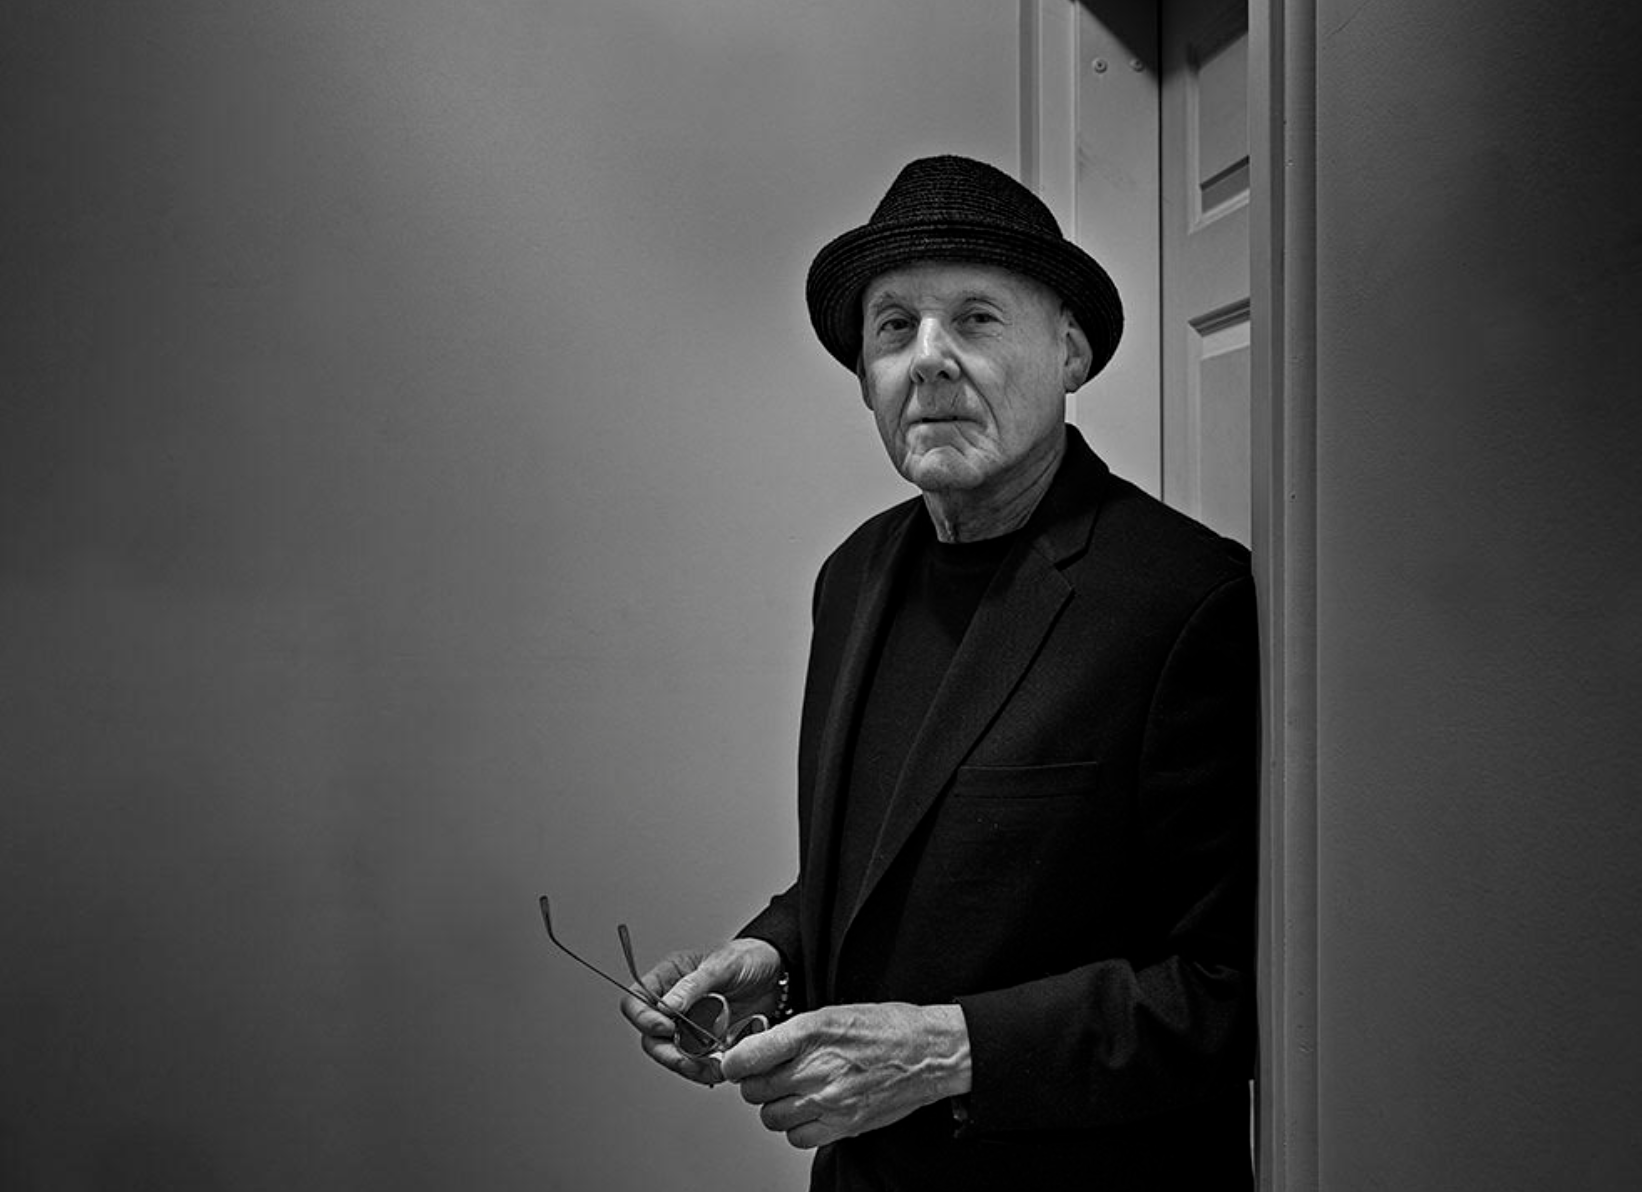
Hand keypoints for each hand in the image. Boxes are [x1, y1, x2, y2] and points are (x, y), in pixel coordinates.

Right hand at [619, 937, 782, 1085]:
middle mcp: (676, 1004)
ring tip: (712, 1066)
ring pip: (673, 1056)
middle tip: (688, 1059)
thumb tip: (665, 1006)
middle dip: (668, 1053)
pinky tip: (723, 1067)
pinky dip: (708, 1071)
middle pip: (651, 1037)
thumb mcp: (723, 965)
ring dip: (689, 1066)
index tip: (666, 1027)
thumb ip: (693, 985)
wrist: (781, 975)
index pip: (636, 1001)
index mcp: (670, 978)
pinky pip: (698, 1064)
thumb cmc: (750, 958)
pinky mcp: (709, 1044)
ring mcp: (691, 1026)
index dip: (643, 1018)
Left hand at [719, 1002, 970, 1148]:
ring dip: (774, 1106)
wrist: (928, 1053)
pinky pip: (797, 1138)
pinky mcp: (843, 1125)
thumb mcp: (834, 1012)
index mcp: (811, 1032)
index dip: (734, 1062)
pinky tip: (808, 1110)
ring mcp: (829, 1101)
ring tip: (791, 1091)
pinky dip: (796, 1128)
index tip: (736, 1062)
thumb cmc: (886, 1027)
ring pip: (771, 1117)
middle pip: (753, 1090)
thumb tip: (756, 1049)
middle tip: (767, 1074)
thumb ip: (793, 1033)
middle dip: (754, 1082)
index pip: (746, 1057)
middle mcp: (816, 1069)